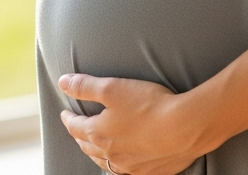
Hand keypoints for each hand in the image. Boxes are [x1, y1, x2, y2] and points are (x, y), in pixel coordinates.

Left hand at [59, 73, 205, 174]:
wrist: (184, 128)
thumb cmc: (148, 105)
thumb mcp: (113, 87)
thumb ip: (86, 85)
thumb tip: (63, 82)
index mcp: (99, 133)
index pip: (76, 127)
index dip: (68, 118)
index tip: (65, 113)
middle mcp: (110, 154)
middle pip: (88, 146)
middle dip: (79, 136)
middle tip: (77, 129)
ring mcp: (129, 166)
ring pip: (104, 161)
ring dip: (95, 153)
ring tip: (93, 146)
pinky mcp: (147, 171)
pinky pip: (124, 170)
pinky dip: (117, 163)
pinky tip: (122, 160)